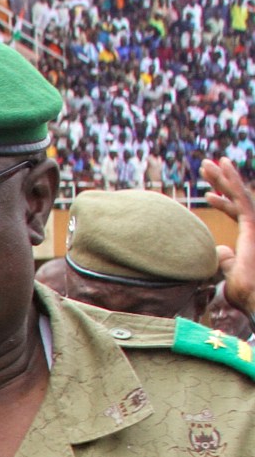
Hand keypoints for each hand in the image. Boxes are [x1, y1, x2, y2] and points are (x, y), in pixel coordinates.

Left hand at [202, 156, 254, 317]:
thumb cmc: (246, 292)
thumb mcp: (230, 274)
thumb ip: (226, 261)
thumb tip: (219, 252)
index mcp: (249, 235)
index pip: (235, 211)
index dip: (222, 198)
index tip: (208, 191)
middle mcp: (254, 227)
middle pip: (236, 197)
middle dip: (221, 180)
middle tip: (207, 166)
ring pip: (238, 194)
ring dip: (222, 178)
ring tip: (208, 164)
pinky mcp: (253, 227)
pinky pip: (240, 203)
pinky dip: (228, 189)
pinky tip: (213, 183)